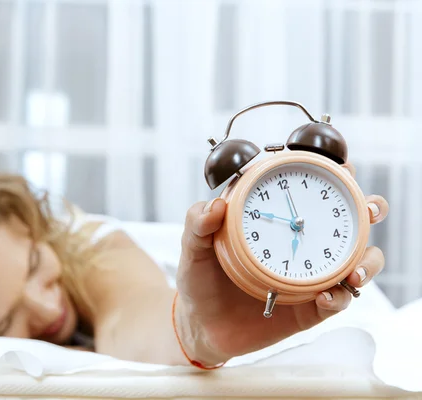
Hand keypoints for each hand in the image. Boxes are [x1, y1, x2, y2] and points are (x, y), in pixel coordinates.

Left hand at [174, 163, 388, 365]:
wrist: (200, 325)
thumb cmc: (200, 279)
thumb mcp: (193, 248)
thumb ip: (198, 224)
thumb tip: (215, 206)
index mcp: (276, 221)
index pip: (310, 191)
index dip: (334, 174)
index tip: (345, 167)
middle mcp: (299, 244)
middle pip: (349, 221)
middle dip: (369, 210)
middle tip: (367, 211)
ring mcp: (309, 275)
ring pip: (355, 262)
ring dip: (366, 262)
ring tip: (352, 271)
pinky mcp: (310, 308)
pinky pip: (336, 301)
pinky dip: (338, 297)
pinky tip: (325, 295)